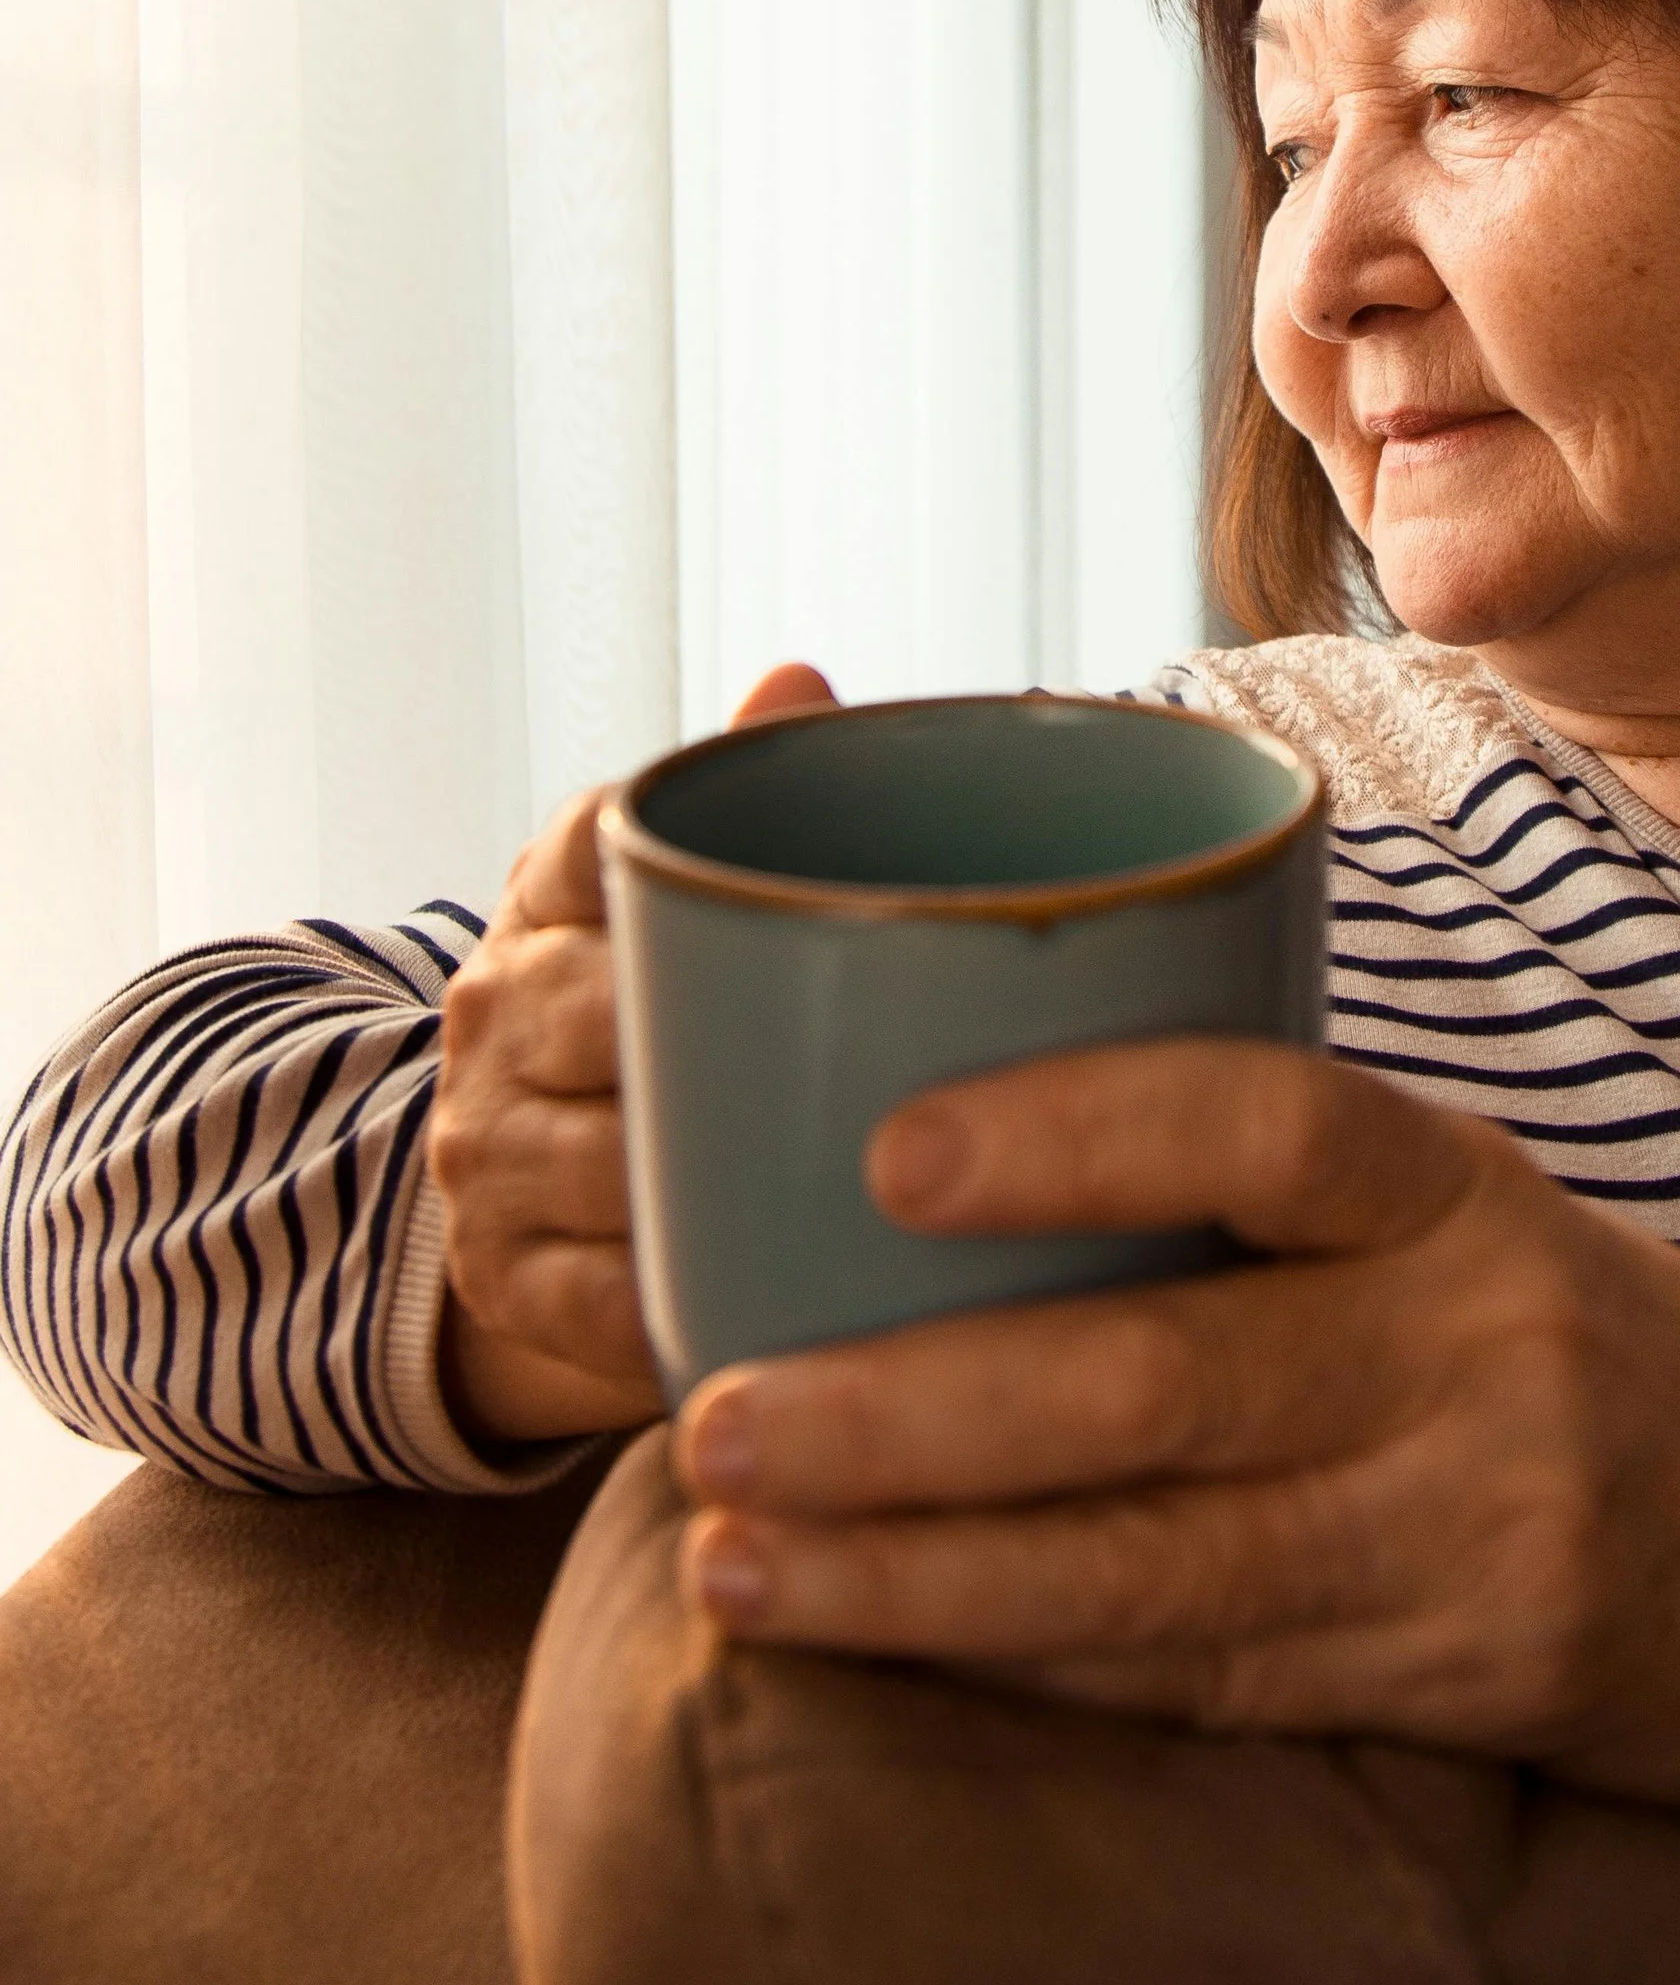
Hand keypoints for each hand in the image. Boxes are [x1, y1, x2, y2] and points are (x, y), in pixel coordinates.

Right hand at [432, 661, 837, 1445]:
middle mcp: (494, 1007)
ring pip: (600, 1165)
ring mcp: (483, 1147)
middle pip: (601, 1014)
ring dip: (717, 1182)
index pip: (592, 846)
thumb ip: (759, 789)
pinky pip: (597, 1302)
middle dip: (728, 1045)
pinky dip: (691, 1306)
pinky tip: (791, 1306)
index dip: (682, 867)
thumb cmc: (681, 1006)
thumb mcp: (704, 897)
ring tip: (860, 1188)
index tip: (796, 896)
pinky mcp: (503, 1277)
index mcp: (549, 888)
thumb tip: (801, 678)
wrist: (554, 1178)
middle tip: (890, 1063)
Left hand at [670, 1039, 1679, 1949]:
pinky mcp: (1448, 1685)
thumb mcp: (1468, 1208)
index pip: (1274, 1123)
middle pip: (1167, 1383)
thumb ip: (1268, 1176)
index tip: (886, 1156)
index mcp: (1463, 1191)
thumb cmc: (1581, 1338)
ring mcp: (1465, 1539)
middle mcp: (1473, 1357)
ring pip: (1151, 1567)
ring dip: (919, 1572)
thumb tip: (955, 1102)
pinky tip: (883, 1634)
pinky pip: (1197, 1678)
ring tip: (738, 1551)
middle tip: (720, 1414)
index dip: (1077, 1130)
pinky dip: (1025, 1659)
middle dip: (915, 1412)